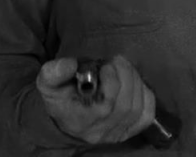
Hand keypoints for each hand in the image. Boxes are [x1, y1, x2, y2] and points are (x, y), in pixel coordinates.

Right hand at [36, 55, 155, 144]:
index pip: (106, 104)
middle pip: (125, 105)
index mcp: (79, 121)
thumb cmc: (62, 98)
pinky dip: (145, 95)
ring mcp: (115, 134)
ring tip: (124, 68)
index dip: (112, 80)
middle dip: (126, 76)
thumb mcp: (49, 84)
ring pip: (137, 107)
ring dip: (136, 81)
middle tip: (118, 61)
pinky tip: (135, 83)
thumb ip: (54, 72)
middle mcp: (99, 132)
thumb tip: (70, 64)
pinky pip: (147, 114)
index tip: (106, 65)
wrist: (67, 118)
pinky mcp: (128, 132)